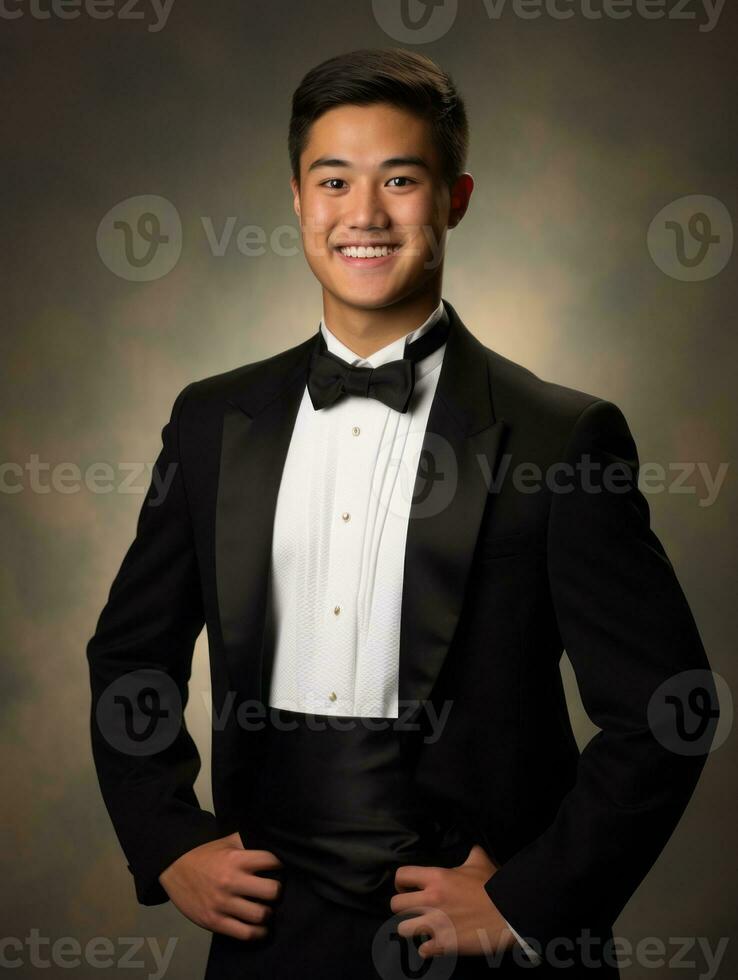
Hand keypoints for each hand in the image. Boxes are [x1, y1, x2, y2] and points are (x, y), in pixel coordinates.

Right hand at [158, 832, 282, 939]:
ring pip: (260, 915)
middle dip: (277, 891)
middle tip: (275, 892)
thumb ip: (248, 843)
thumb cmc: (206, 855)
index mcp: (236, 859)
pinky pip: (244, 933)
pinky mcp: (214, 922)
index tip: (280, 869)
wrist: (175, 868)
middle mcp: (230, 882)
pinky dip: (258, 933)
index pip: (271, 862)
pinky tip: (261, 928)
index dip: (280, 865)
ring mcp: (222, 904)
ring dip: (268, 913)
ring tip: (267, 910)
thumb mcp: (227, 842)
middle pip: (271, 891)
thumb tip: (274, 842)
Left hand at [390, 843, 516, 959]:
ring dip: (411, 929)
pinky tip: (434, 944)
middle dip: (403, 907)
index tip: (407, 888)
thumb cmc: (493, 887)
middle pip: (396, 905)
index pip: (402, 875)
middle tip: (413, 909)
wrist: (509, 913)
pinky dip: (426, 948)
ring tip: (421, 928)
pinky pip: (422, 949)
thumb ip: (470, 852)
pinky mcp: (445, 944)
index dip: (401, 882)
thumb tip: (472, 847)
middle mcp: (431, 900)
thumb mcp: (479, 862)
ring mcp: (436, 924)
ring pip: (403, 929)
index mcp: (436, 878)